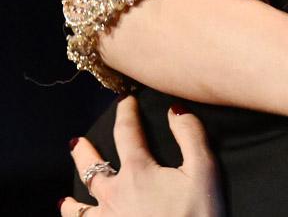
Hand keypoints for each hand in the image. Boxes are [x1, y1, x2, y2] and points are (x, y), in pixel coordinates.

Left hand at [60, 96, 222, 216]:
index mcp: (138, 171)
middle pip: (92, 168)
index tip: (124, 100)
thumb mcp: (204, 170)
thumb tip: (175, 109)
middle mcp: (115, 194)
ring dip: (72, 202)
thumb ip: (190, 136)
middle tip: (76, 142)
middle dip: (84, 152)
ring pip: (80, 209)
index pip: (127, 133)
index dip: (126, 112)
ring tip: (65, 200)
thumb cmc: (198, 213)